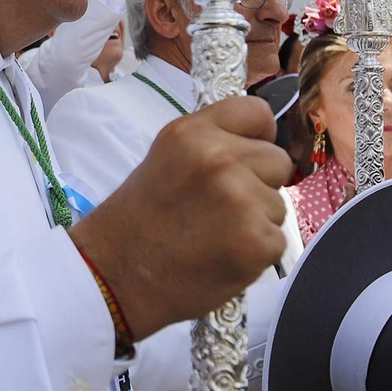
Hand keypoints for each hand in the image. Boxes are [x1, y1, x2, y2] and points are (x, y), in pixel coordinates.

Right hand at [71, 96, 291, 340]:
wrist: (114, 276)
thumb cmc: (137, 222)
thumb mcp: (165, 159)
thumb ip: (210, 144)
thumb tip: (261, 144)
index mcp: (192, 134)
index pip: (258, 113)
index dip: (257, 138)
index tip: (244, 159)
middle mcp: (219, 159)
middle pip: (277, 161)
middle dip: (258, 184)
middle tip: (217, 209)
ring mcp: (241, 201)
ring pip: (277, 204)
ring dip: (254, 222)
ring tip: (212, 236)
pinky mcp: (257, 241)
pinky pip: (276, 240)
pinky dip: (254, 254)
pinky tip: (220, 257)